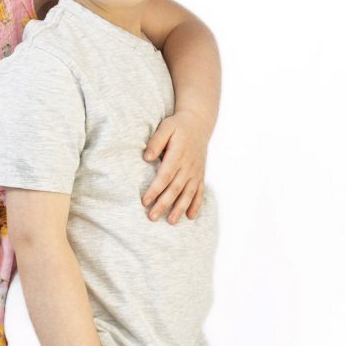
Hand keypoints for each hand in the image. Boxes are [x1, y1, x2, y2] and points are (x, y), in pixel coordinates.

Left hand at [142, 109, 209, 223]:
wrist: (199, 123)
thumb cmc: (178, 126)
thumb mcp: (166, 127)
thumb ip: (156, 141)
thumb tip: (146, 157)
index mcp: (178, 155)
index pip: (165, 176)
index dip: (155, 190)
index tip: (144, 201)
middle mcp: (188, 166)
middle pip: (175, 189)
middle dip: (164, 204)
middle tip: (152, 217)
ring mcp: (196, 171)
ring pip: (188, 193)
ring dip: (179, 208)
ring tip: (171, 222)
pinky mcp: (200, 174)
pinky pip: (200, 192)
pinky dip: (196, 205)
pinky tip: (190, 217)